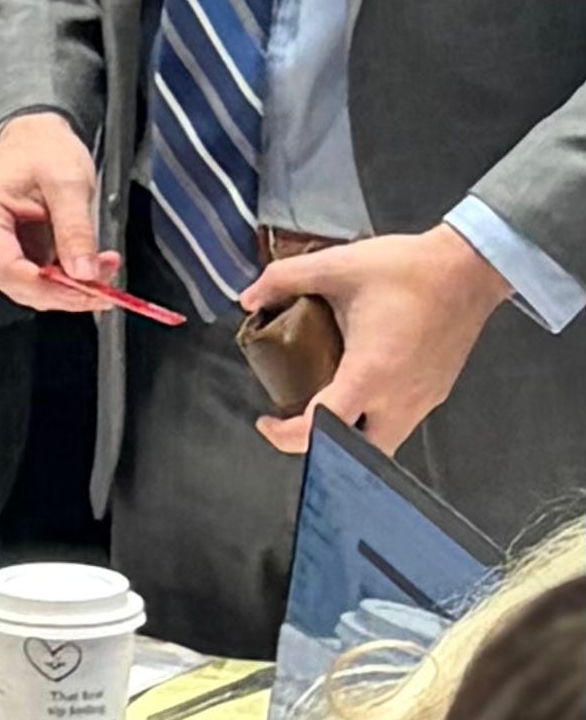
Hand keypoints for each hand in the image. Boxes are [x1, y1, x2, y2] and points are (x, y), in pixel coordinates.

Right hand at [0, 110, 115, 310]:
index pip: (8, 268)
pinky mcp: (8, 256)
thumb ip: (76, 227)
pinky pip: (36, 281)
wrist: (34, 139)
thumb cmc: (41, 150)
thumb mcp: (68, 182)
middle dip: (66, 291)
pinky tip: (90, 266)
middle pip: (19, 286)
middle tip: (107, 282)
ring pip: (30, 290)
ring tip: (104, 266)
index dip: (50, 287)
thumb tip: (84, 271)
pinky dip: (67, 281)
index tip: (90, 288)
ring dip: (70, 288)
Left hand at [246, 227, 509, 455]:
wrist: (470, 268)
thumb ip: (284, 279)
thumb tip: (249, 298)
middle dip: (321, 446)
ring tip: (320, 403)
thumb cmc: (408, 268)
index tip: (266, 420)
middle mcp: (400, 398)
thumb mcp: (336, 265)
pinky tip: (355, 387)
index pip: (325, 428)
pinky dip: (373, 418)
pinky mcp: (437, 392)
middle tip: (292, 419)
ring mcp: (424, 399)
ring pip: (383, 442)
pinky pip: (401, 422)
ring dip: (349, 435)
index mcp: (371, 373)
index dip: (287, 435)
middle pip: (359, 454)